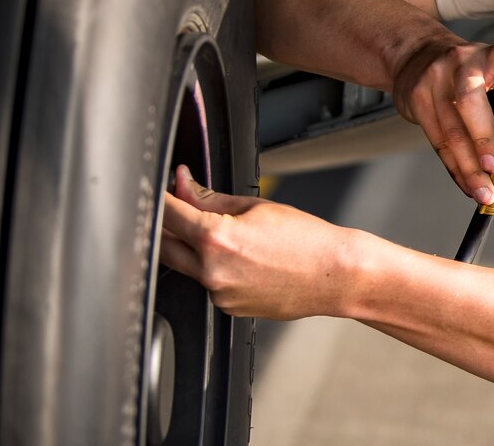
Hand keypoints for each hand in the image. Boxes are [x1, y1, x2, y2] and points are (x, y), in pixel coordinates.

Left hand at [160, 165, 356, 319]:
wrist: (334, 275)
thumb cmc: (306, 240)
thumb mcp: (257, 206)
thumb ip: (210, 198)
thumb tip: (183, 185)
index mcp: (216, 238)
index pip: (166, 214)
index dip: (160, 197)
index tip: (159, 189)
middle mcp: (211, 271)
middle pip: (163, 246)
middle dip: (165, 225)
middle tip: (180, 208)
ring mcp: (218, 294)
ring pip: (185, 266)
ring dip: (190, 248)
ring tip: (227, 234)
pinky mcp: (228, 308)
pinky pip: (207, 283)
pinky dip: (213, 268)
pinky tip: (242, 258)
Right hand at [392, 28, 493, 203]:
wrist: (416, 55)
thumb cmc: (468, 73)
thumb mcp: (491, 77)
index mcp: (493, 54)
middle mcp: (464, 62)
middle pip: (471, 99)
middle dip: (484, 137)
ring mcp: (436, 79)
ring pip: (451, 129)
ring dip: (469, 167)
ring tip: (484, 190)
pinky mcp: (417, 98)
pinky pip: (438, 141)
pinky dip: (455, 167)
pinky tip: (466, 183)